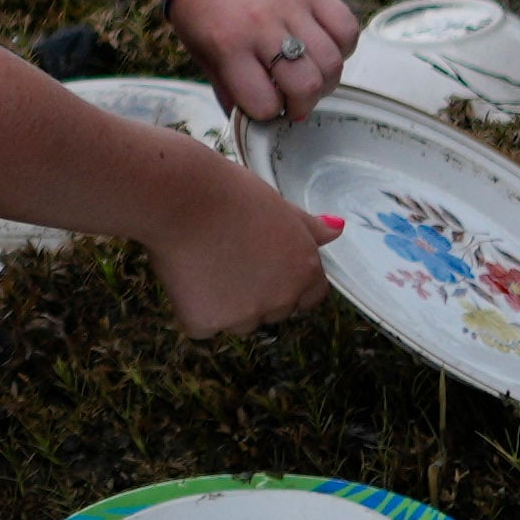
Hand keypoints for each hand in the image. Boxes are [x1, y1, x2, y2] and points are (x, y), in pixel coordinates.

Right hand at [132, 161, 346, 338]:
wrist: (183, 199)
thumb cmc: (230, 193)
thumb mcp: (278, 205)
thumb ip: (309, 226)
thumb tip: (337, 229)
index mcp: (304, 269)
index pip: (310, 296)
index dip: (287, 281)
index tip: (265, 266)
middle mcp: (281, 298)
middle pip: (274, 311)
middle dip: (256, 294)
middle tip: (229, 258)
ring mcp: (244, 316)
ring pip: (238, 322)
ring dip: (224, 305)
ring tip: (204, 263)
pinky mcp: (208, 324)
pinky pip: (202, 326)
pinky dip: (192, 308)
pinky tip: (185, 276)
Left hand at [153, 0, 365, 121]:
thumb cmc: (199, 6)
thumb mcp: (200, 53)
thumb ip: (228, 89)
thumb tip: (254, 126)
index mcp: (227, 44)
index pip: (264, 103)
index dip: (267, 113)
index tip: (266, 107)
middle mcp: (260, 24)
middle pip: (306, 85)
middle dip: (303, 105)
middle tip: (294, 102)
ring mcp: (290, 3)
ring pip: (332, 61)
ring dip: (326, 81)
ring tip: (309, 78)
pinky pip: (346, 28)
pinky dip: (343, 48)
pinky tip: (323, 50)